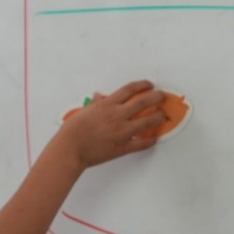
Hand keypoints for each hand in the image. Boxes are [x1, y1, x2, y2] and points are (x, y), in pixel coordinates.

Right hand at [52, 80, 166, 168]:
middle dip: (156, 97)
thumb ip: (97, 103)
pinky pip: (142, 143)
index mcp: (107, 104)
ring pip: (147, 122)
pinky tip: (155, 138)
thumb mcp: (85, 111)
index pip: (130, 90)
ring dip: (157, 117)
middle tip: (162, 96)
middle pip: (143, 102)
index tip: (149, 84)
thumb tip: (100, 96)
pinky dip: (150, 140)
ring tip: (162, 115)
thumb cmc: (73, 130)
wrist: (71, 149)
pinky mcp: (123, 147)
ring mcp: (122, 132)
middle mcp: (117, 116)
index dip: (142, 85)